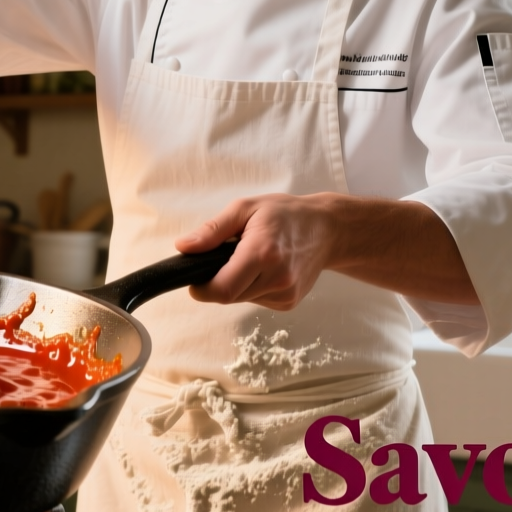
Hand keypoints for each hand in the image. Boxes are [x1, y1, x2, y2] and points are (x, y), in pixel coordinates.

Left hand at [174, 193, 480, 308]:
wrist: (328, 229)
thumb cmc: (285, 214)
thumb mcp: (244, 209)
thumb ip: (212, 230)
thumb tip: (183, 248)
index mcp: (262, 253)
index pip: (221, 290)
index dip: (201, 288)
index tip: (196, 278)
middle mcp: (276, 278)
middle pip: (227, 296)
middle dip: (218, 281)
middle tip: (227, 257)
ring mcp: (285, 293)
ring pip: (240, 299)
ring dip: (236, 284)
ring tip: (252, 258)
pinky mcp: (289, 302)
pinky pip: (256, 300)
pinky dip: (252, 288)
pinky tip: (266, 269)